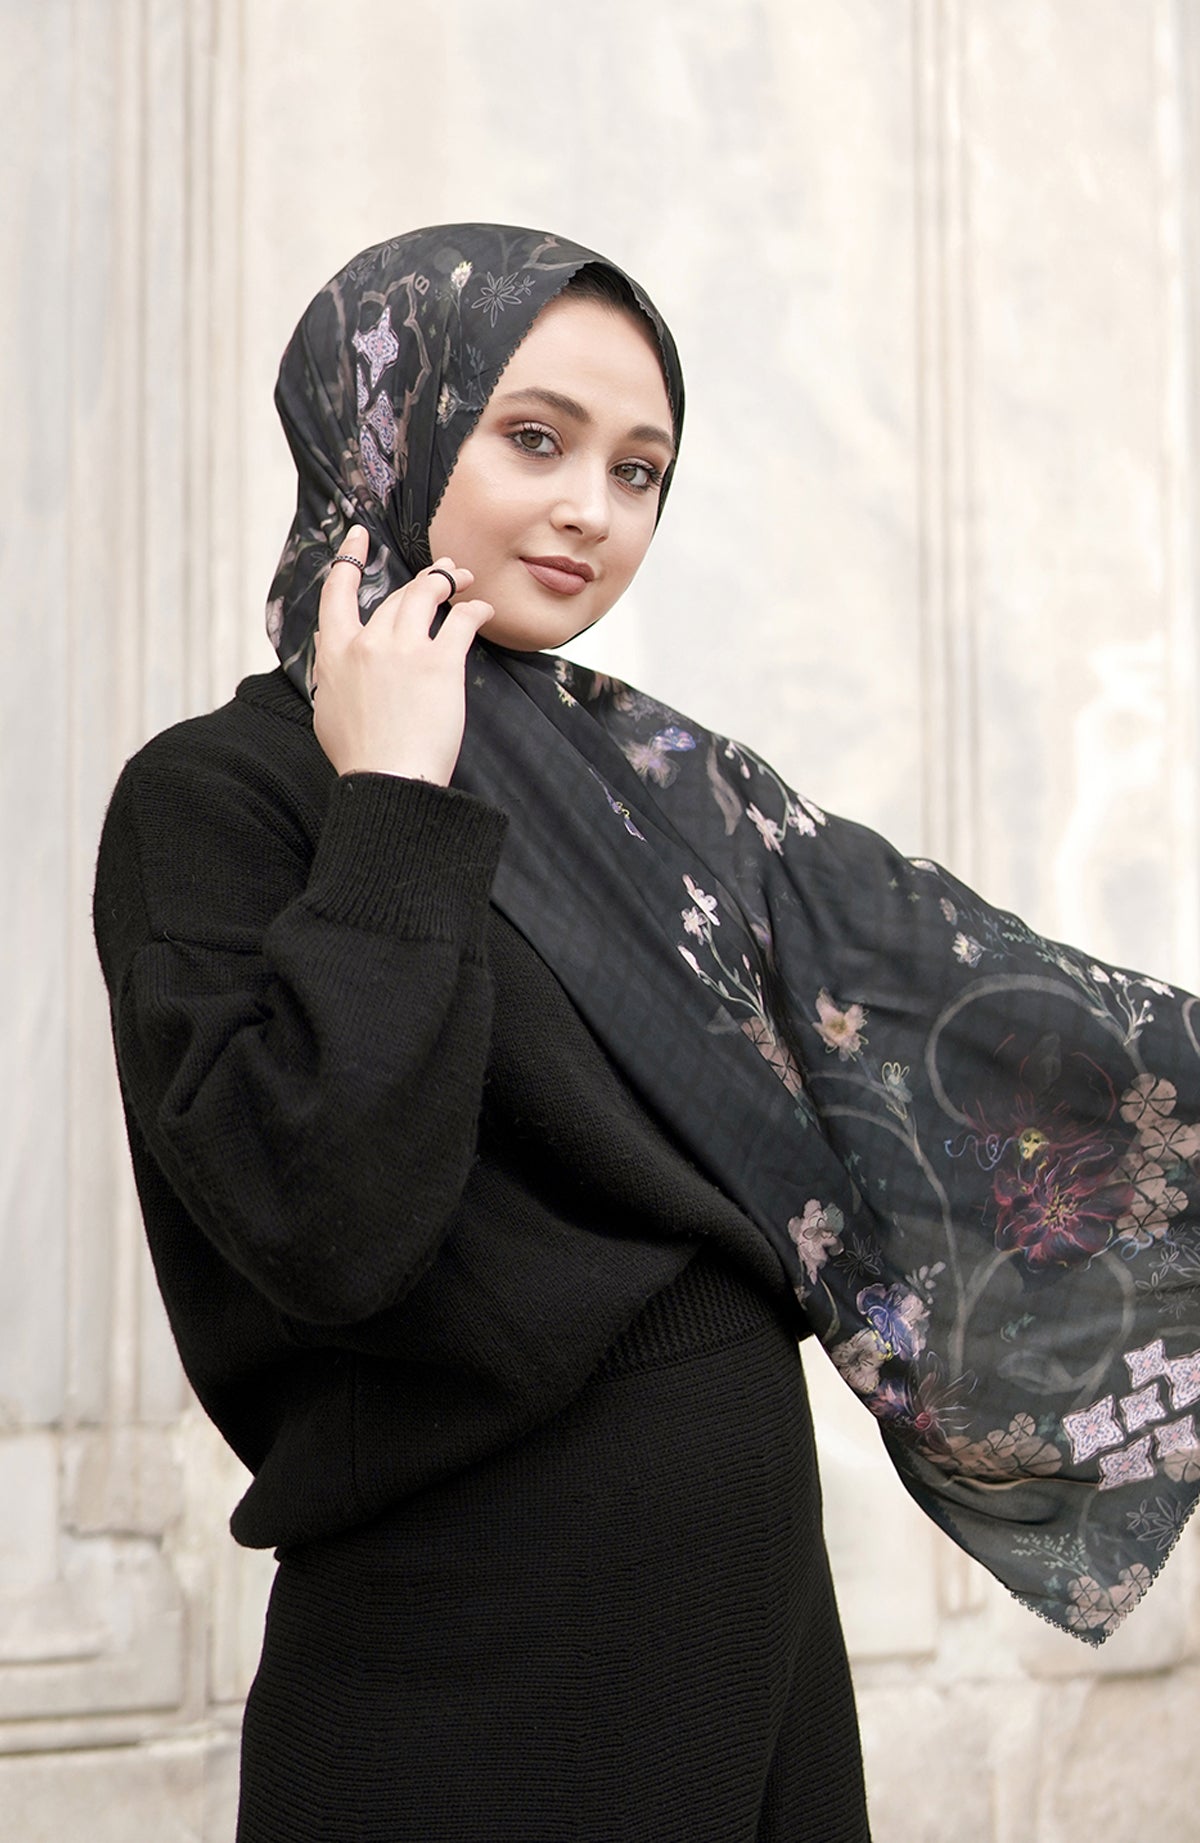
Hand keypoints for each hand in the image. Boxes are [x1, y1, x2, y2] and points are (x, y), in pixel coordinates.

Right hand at [312, 527, 492, 784]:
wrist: (387, 779)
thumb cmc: (359, 757)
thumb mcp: (328, 710)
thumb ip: (332, 673)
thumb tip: (331, 649)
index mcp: (335, 654)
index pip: (337, 592)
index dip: (349, 558)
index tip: (359, 537)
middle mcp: (367, 643)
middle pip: (395, 597)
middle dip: (423, 579)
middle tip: (444, 572)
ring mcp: (404, 650)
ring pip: (426, 594)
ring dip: (448, 579)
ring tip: (464, 577)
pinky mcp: (440, 663)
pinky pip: (461, 621)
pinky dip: (475, 610)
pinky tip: (483, 609)